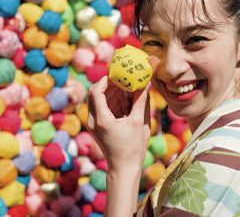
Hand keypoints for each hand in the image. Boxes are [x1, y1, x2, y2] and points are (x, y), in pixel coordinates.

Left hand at [87, 56, 159, 170]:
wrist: (124, 167)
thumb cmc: (133, 147)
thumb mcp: (138, 122)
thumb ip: (141, 100)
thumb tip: (146, 83)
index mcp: (101, 120)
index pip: (96, 92)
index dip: (106, 80)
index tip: (118, 74)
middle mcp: (92, 121)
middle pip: (95, 94)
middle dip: (109, 85)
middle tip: (123, 79)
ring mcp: (92, 125)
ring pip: (97, 101)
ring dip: (110, 93)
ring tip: (125, 88)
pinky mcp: (96, 127)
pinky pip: (100, 109)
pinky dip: (110, 102)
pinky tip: (123, 100)